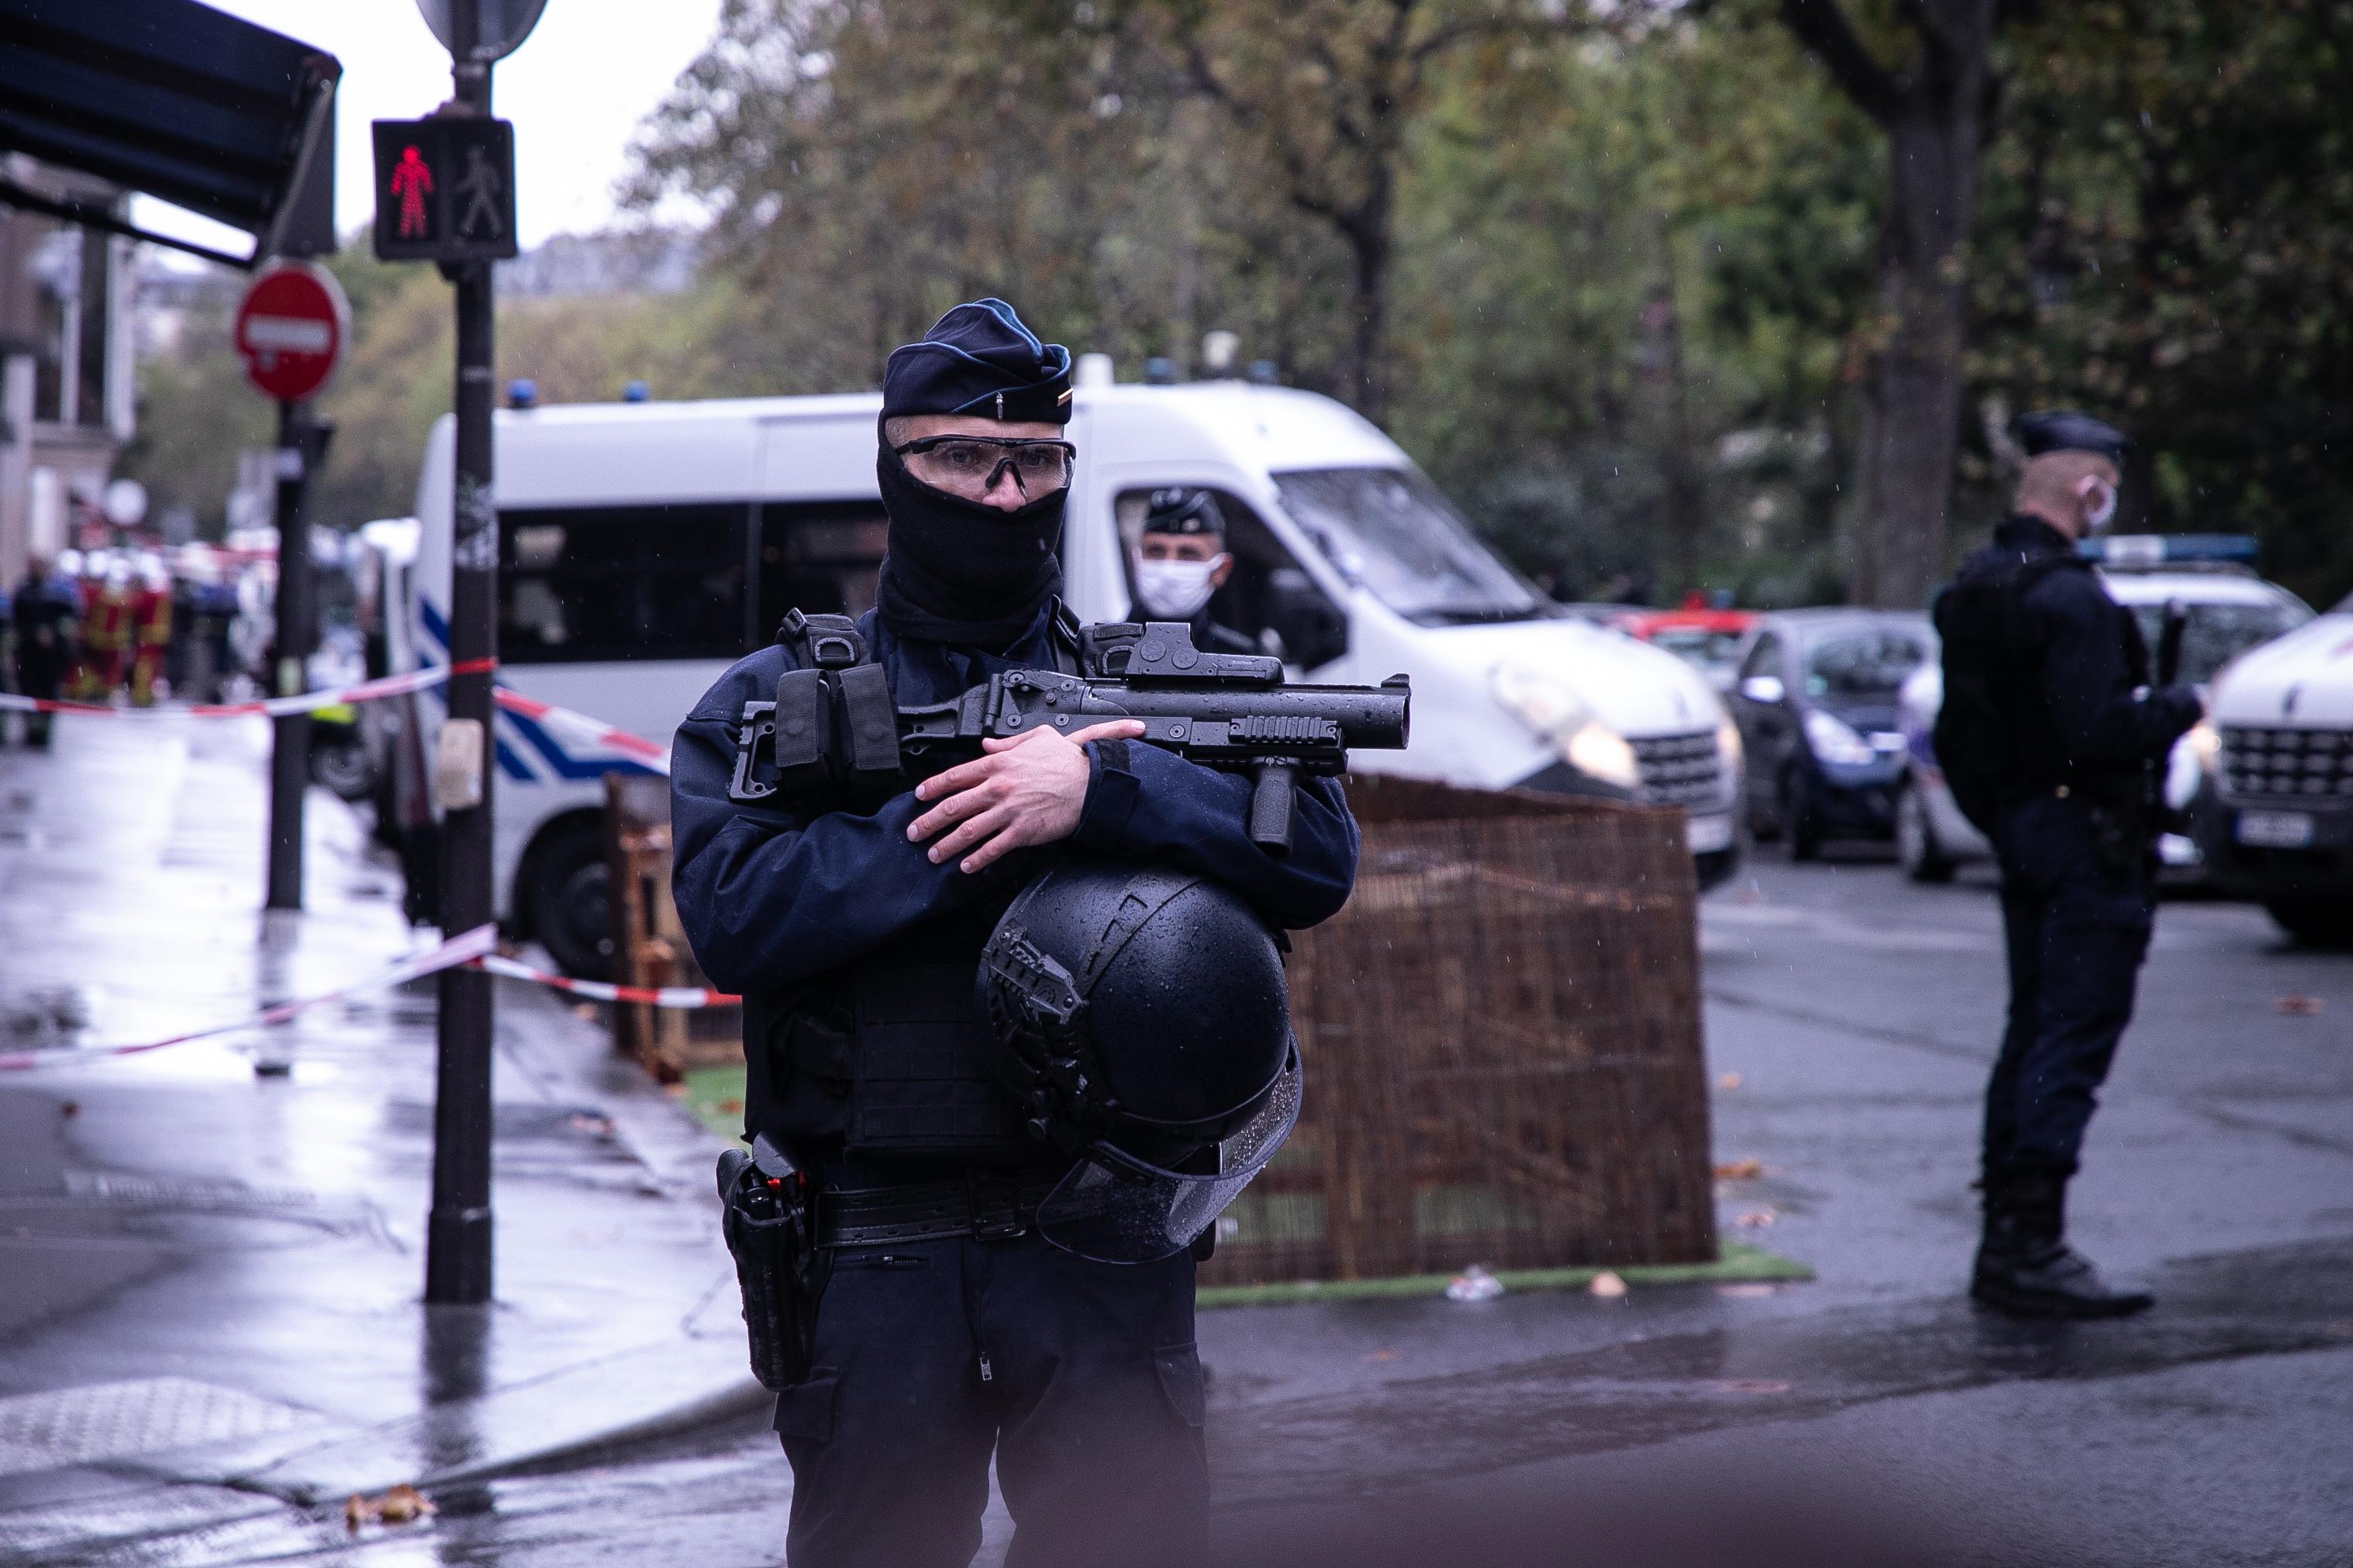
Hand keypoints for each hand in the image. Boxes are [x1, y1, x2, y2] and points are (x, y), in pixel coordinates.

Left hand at [907, 720, 1146, 872]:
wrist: (1093, 783)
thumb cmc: (1069, 761)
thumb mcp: (1037, 738)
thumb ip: (1007, 743)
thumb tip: (987, 745)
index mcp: (999, 764)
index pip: (955, 776)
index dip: (933, 787)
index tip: (919, 796)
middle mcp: (998, 787)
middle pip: (953, 807)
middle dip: (928, 822)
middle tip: (914, 832)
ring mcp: (1009, 811)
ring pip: (967, 831)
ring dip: (946, 845)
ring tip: (933, 854)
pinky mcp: (1023, 832)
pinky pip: (993, 848)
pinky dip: (977, 859)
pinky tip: (966, 867)